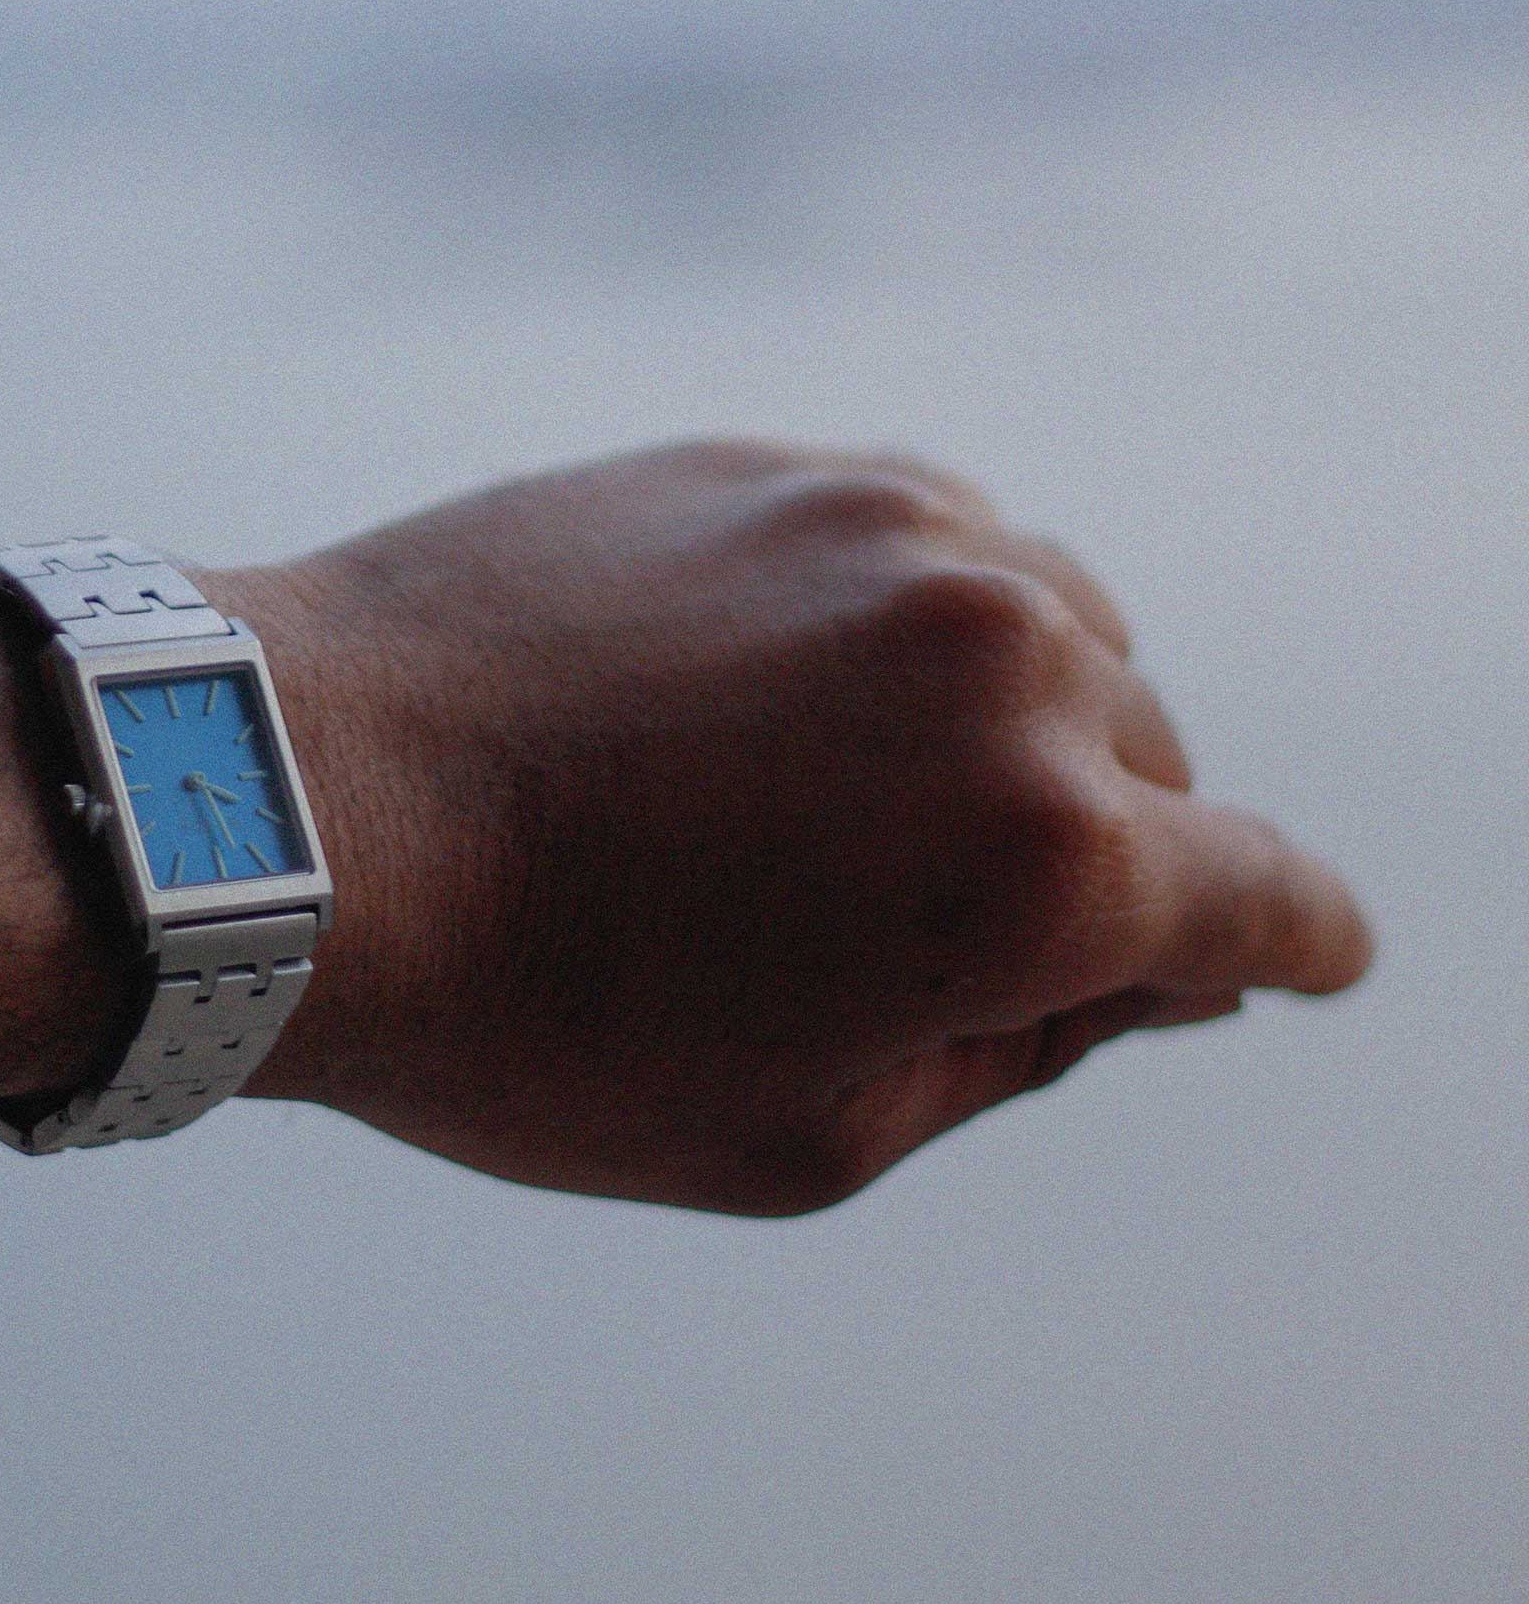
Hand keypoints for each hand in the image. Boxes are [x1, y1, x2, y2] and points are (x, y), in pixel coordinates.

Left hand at [203, 438, 1372, 1215]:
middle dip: (1094, 856)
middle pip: (1151, 765)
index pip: (1265, 898)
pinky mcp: (775, 466)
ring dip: (1005, 720)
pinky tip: (784, 695)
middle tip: (952, 929)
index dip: (1295, 943)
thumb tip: (1137, 974)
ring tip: (851, 808)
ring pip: (1049, 628)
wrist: (293, 810)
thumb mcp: (803, 1138)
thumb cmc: (532, 1018)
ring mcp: (890, 532)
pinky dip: (901, 628)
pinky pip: (920, 546)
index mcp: (1045, 858)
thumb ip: (1014, 1053)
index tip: (1310, 953)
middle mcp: (1007, 659)